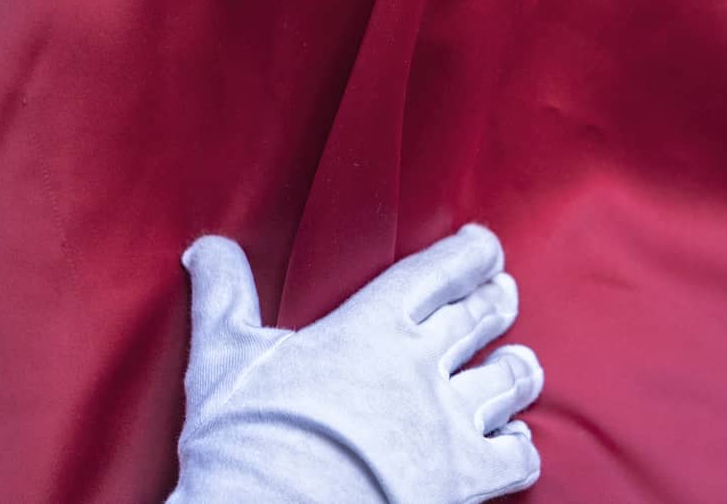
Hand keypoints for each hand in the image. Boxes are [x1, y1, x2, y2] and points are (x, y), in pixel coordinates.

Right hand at [169, 224, 542, 503]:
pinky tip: (515, 443)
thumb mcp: (225, 358)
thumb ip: (224, 296)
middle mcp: (423, 365)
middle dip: (496, 301)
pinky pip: (517, 456)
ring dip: (518, 368)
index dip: (469, 254)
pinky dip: (520, 446)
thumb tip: (206, 247)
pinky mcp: (465, 481)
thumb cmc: (247, 440)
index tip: (485, 245)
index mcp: (373, 326)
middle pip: (481, 317)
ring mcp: (449, 423)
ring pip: (509, 380)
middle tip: (504, 294)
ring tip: (520, 363)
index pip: (438, 272)